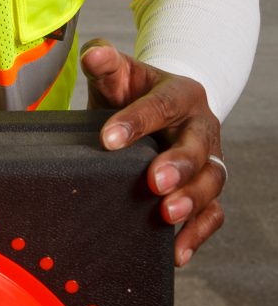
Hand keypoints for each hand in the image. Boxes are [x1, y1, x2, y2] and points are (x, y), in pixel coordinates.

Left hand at [80, 38, 224, 266]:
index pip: (160, 106)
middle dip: (178, 166)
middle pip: (198, 148)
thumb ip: (103, 61)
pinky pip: (213, 214)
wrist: (156, 105)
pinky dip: (198, 234)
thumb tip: (93, 54)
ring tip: (166, 216)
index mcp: (181, 93)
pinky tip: (175, 252)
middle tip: (154, 182)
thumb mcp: (118, 72)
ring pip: (212, 182)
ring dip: (192, 202)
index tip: (107, 140)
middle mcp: (202, 127)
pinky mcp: (207, 187)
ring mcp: (209, 159)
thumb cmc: (132, 90)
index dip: (135, 123)